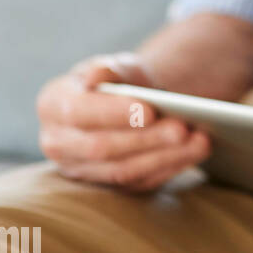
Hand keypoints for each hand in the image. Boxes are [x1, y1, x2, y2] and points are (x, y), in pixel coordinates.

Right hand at [36, 52, 210, 192]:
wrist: (129, 106)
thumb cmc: (119, 82)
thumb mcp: (116, 67)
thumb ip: (107, 68)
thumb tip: (97, 76)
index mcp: (52, 105)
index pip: (78, 113)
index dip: (114, 113)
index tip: (150, 110)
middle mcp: (57, 142)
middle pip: (102, 147)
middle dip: (147, 139)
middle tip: (183, 128)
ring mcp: (80, 169)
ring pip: (123, 171)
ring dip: (165, 157)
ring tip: (200, 141)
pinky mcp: (106, 186)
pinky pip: (139, 183)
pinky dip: (171, 168)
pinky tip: (196, 152)